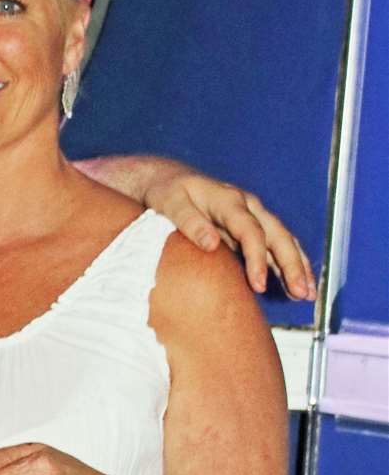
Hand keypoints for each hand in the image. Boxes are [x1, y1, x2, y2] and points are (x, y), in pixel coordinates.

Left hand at [141, 163, 314, 298]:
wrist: (166, 179)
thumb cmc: (166, 192)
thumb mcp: (170, 203)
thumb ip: (189, 221)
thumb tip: (211, 244)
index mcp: (227, 199)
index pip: (249, 230)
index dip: (256, 258)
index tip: (257, 285)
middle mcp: (246, 205)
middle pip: (276, 234)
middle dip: (292, 264)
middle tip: (301, 294)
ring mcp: (251, 215)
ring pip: (282, 239)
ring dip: (297, 266)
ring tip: (307, 295)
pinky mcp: (249, 227)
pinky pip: (274, 245)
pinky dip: (288, 264)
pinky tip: (295, 286)